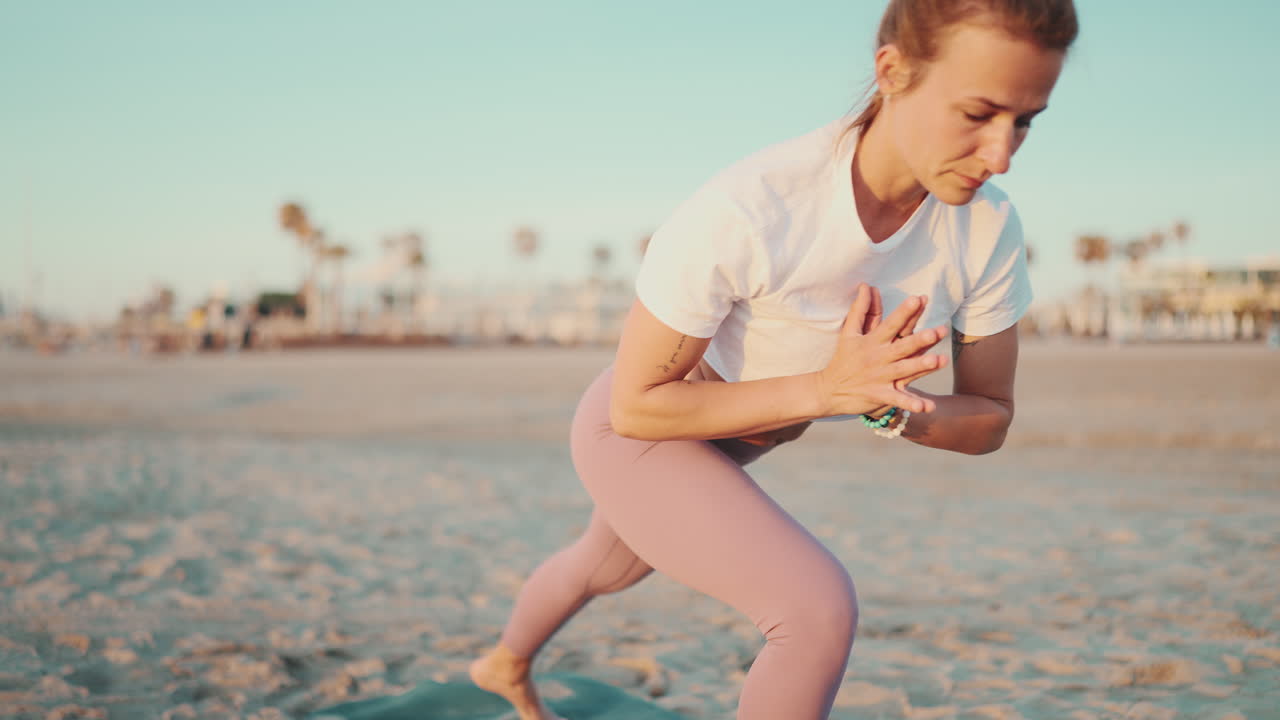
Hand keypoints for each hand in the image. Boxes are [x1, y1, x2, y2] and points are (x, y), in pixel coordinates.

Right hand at [815, 284, 948, 415]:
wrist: (828, 390)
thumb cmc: (843, 358)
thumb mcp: (848, 332)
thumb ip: (860, 309)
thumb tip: (866, 286)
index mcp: (872, 341)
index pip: (891, 323)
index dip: (904, 312)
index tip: (918, 299)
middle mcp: (878, 358)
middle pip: (902, 347)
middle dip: (920, 339)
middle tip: (937, 331)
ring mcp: (880, 377)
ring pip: (904, 371)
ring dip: (921, 366)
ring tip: (939, 361)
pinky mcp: (879, 395)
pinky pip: (897, 400)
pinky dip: (911, 404)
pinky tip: (927, 407)